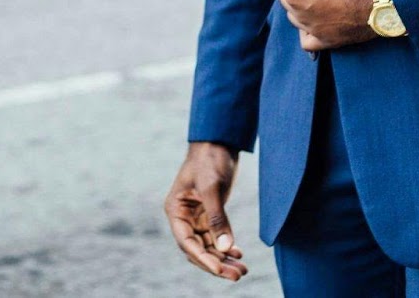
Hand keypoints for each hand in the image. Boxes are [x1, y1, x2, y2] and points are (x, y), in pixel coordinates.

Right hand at [164, 142, 247, 280]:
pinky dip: (226, 247)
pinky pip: (216, 237)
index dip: (203, 258)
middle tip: (238, 275)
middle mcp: (183, 217)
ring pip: (208, 246)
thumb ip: (217, 218)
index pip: (187, 242)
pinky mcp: (209, 214)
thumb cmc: (210, 160)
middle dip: (216, 264)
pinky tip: (239, 253)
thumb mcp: (213, 188)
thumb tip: (225, 247)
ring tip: (242, 269)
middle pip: (198, 249)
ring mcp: (196, 217)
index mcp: (176, 210)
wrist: (219, 142)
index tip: (221, 269)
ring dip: (224, 258)